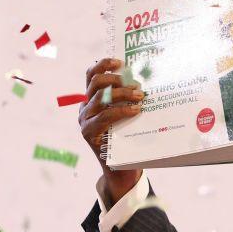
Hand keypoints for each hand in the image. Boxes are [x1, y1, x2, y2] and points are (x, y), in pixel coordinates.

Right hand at [79, 58, 144, 201]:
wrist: (121, 169)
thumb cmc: (129, 139)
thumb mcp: (128, 116)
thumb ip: (129, 100)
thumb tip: (148, 82)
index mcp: (91, 100)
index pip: (91, 75)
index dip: (103, 65)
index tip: (120, 62)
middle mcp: (84, 107)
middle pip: (95, 83)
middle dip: (117, 79)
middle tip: (137, 84)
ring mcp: (84, 120)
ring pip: (100, 98)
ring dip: (122, 93)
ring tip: (140, 96)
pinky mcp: (88, 133)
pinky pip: (105, 117)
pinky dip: (122, 111)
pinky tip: (135, 111)